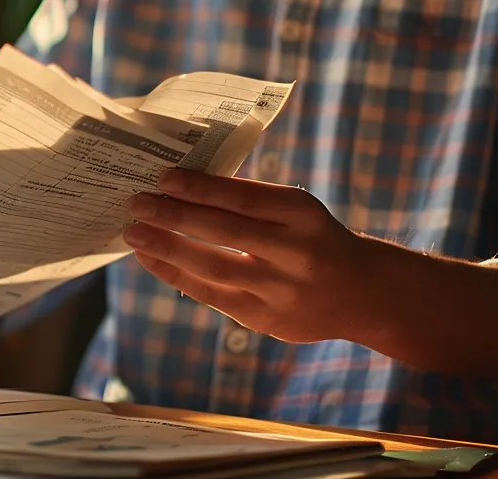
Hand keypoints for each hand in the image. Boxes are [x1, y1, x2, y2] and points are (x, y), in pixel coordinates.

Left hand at [122, 169, 396, 344]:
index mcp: (302, 214)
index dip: (202, 188)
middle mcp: (295, 252)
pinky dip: (177, 276)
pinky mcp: (266, 318)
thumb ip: (251, 202)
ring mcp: (281, 290)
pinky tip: (152, 260)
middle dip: (175, 216)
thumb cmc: (315, 240)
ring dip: (168, 249)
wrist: (362, 294)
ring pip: (214, 268)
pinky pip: (212, 296)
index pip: (244, 197)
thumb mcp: (298, 212)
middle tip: (137, 203)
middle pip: (225, 231)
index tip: (164, 178)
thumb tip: (182, 188)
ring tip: (135, 233)